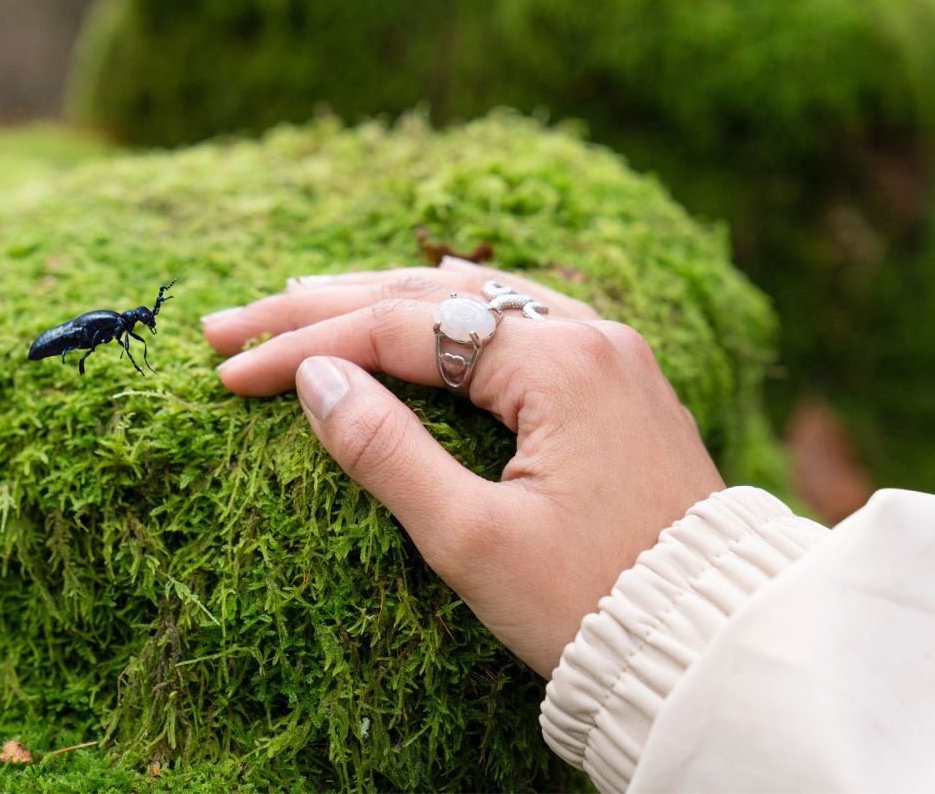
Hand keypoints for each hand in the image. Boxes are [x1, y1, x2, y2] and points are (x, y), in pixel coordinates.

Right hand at [202, 258, 723, 677]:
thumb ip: (385, 451)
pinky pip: (513, 319)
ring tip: (300, 294)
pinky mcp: (610, 380)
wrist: (706, 643)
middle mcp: (587, 335)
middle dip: (321, 308)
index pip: (399, 330)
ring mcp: (605, 351)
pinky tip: (417, 296)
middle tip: (233, 320)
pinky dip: (445, 312)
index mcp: (559, 363)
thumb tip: (316, 378)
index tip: (231, 370)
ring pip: (468, 301)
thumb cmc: (591, 603)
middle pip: (426, 297)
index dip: (305, 347)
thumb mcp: (471, 540)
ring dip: (379, 301)